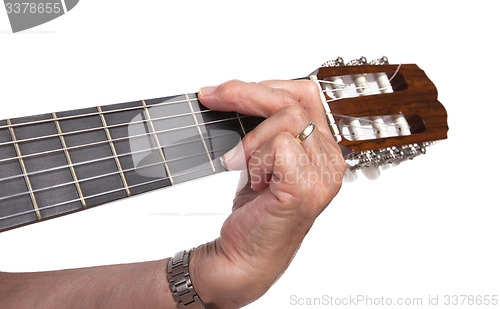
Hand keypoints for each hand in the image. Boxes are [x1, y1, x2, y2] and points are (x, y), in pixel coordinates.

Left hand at [191, 80, 345, 307]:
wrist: (243, 257)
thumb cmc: (255, 211)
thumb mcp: (262, 157)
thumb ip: (265, 126)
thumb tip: (236, 91)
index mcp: (323, 147)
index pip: (304, 94)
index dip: (265, 85)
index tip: (225, 90)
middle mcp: (330, 159)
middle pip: (295, 100)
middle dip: (246, 93)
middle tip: (211, 97)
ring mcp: (324, 175)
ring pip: (286, 119)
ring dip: (251, 139)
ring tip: (241, 165)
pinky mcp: (307, 187)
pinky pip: (279, 144)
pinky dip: (256, 157)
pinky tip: (254, 180)